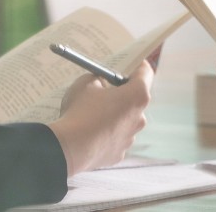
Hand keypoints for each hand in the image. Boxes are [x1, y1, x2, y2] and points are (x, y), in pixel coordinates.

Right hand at [47, 60, 153, 174]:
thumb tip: (100, 83)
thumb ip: (98, 79)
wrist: (70, 148)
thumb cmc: (81, 111)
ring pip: (124, 120)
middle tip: (104, 87)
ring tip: (91, 112)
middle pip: (134, 99)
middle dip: (121, 92)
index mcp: (137, 96)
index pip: (146, 73)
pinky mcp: (118, 154)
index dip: (137, 64)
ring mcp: (130, 138)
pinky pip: (114, 138)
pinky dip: (105, 133)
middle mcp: (139, 117)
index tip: (130, 61)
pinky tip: (89, 131)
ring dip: (113, 114)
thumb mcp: (85, 83)